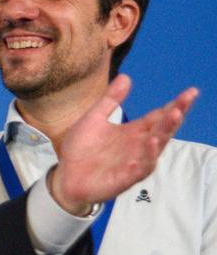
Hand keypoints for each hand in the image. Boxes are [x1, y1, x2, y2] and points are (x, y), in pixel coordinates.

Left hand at [52, 75, 197, 212]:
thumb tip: (126, 76)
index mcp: (133, 132)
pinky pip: (140, 169)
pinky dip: (147, 158)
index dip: (175, 105)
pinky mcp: (124, 178)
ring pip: (155, 148)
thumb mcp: (94, 119)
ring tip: (174, 116)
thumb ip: (110, 100)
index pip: (158, 116)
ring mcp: (133, 162)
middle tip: (186, 101)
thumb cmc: (81, 149)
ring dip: (164, 133)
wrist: (64, 176)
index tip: (191, 92)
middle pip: (162, 130)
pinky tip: (151, 144)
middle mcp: (138, 146)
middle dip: (175, 115)